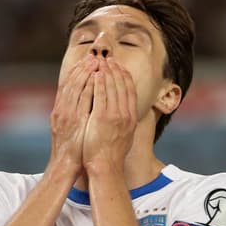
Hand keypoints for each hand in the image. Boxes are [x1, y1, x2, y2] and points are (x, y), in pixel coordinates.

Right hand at [48, 56, 97, 173]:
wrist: (65, 165)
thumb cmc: (72, 148)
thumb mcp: (71, 127)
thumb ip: (76, 112)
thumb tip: (86, 100)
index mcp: (60, 109)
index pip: (68, 84)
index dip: (77, 70)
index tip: (87, 59)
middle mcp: (61, 109)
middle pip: (71, 82)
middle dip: (82, 67)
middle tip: (93, 54)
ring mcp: (66, 114)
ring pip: (75, 87)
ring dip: (85, 73)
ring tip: (95, 60)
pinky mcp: (74, 121)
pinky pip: (82, 100)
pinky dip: (88, 87)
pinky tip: (96, 77)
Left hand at [82, 58, 137, 172]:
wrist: (105, 167)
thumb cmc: (111, 154)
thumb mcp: (125, 136)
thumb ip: (125, 122)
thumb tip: (125, 113)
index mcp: (131, 118)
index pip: (130, 91)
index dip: (125, 76)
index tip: (119, 66)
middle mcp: (125, 114)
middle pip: (122, 86)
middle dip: (115, 70)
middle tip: (109, 58)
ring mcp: (114, 116)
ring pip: (112, 87)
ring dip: (106, 72)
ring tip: (100, 61)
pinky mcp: (102, 118)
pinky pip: (100, 95)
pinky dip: (98, 83)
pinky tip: (94, 74)